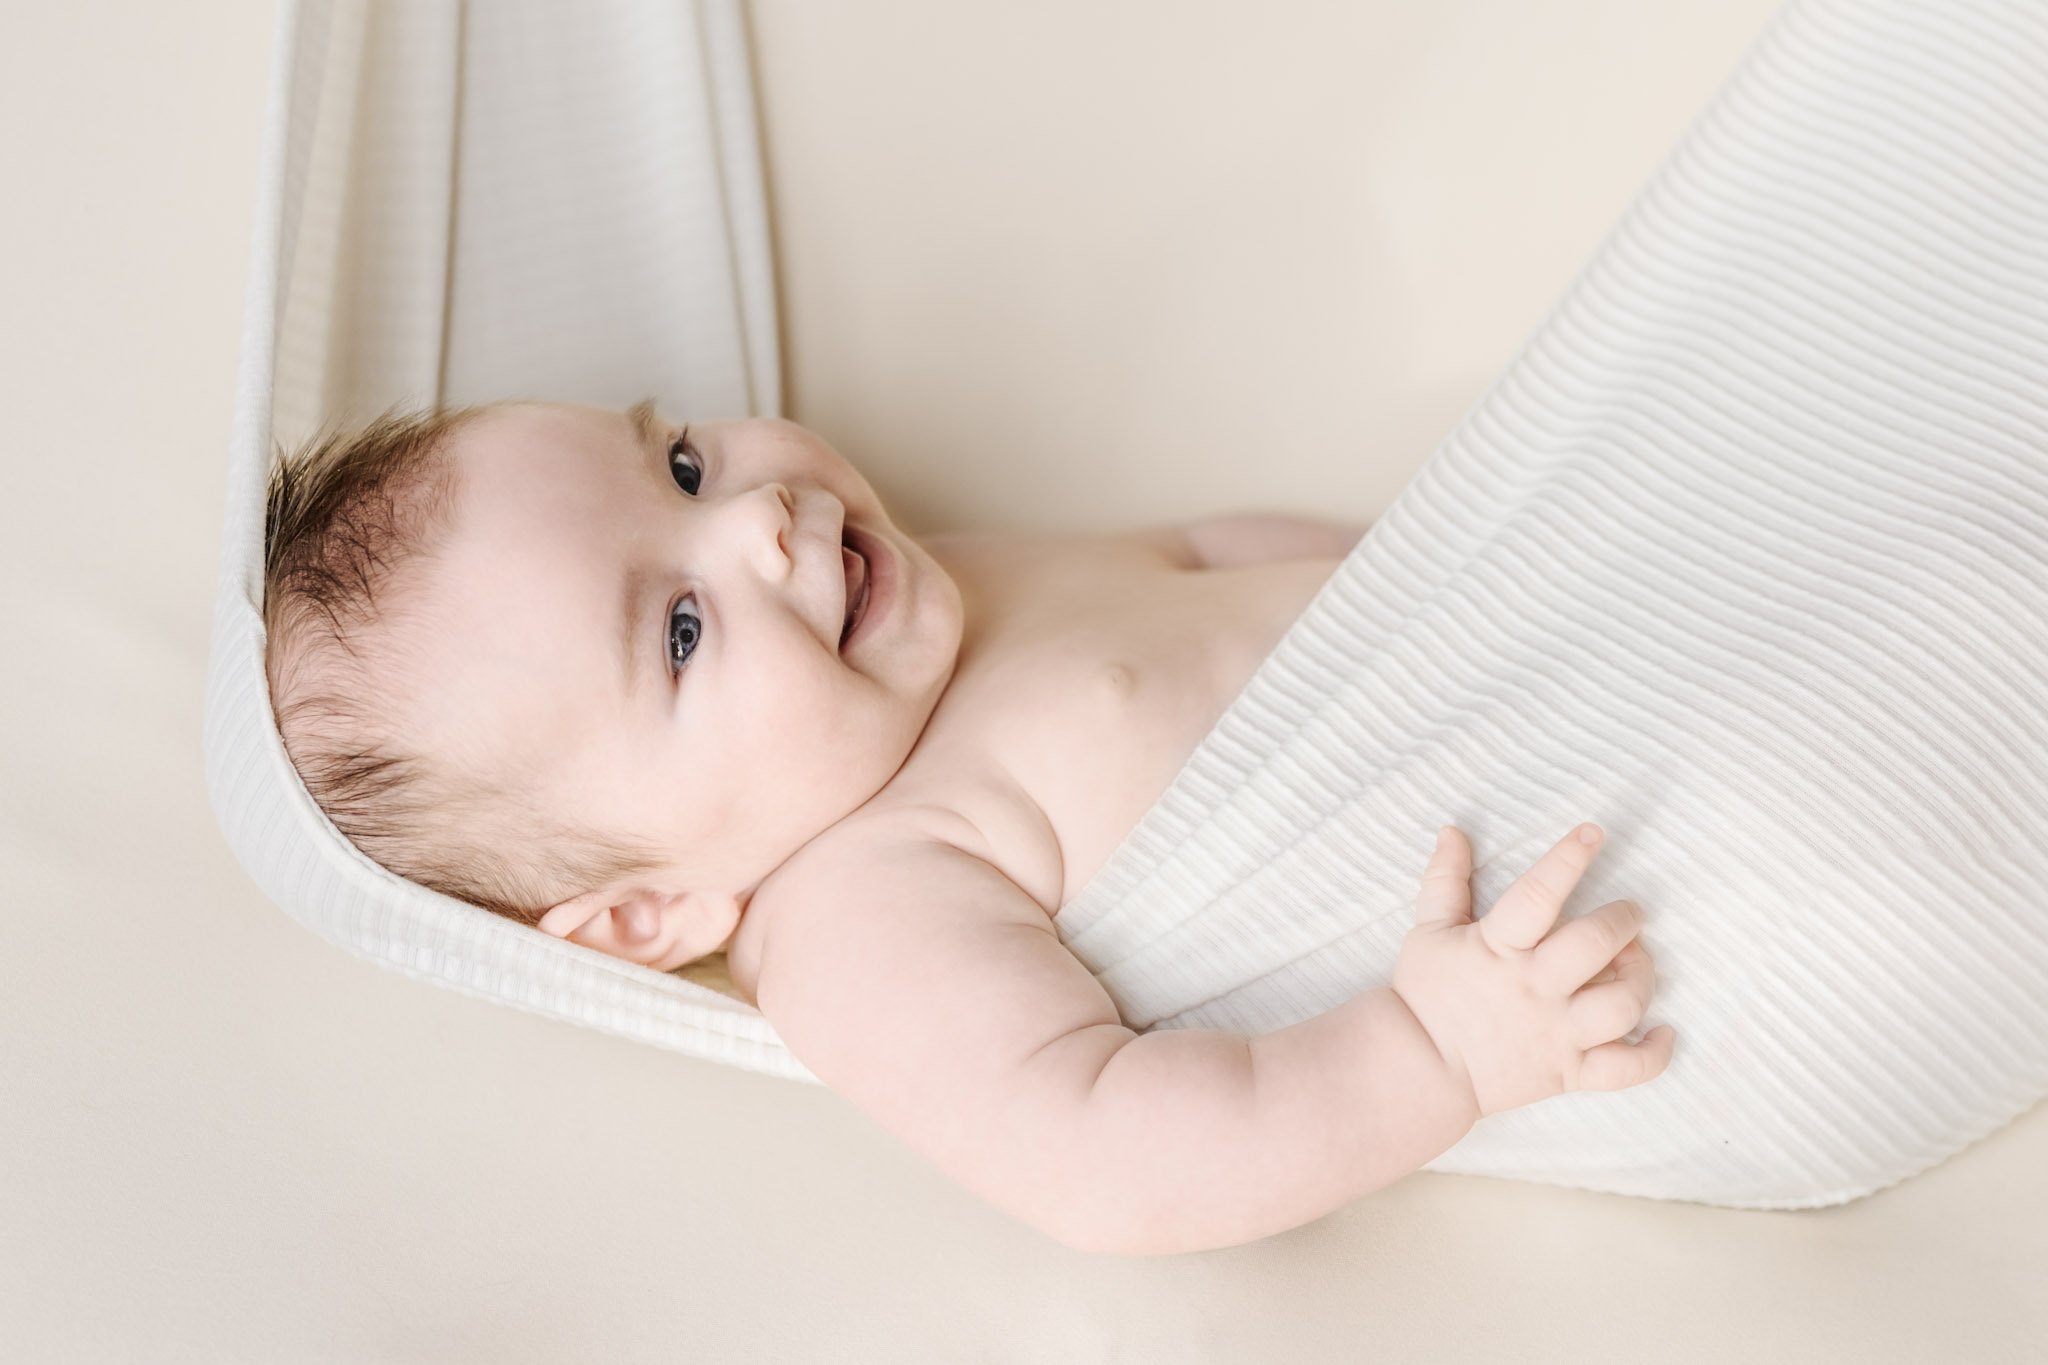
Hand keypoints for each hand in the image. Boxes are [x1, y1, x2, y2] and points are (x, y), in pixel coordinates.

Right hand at [1390, 822, 1674, 1119]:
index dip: (1568, 858)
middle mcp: (1535, 989)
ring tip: (1634, 962)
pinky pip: (1626, 1069)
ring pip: (1622, 1004)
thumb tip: (1452, 831)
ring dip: (1642, 975)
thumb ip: (1445, 879)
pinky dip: (1655, 1053)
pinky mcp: (1568, 1072)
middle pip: (1597, 945)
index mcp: (1499, 949)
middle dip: (1624, 920)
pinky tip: (1663, 1031)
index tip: (1593, 833)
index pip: (1539, 894)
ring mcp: (1556, 1034)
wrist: (1417, 1070)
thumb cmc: (1423, 995)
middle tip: (1629, 913)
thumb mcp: (1428, 930)